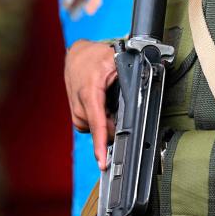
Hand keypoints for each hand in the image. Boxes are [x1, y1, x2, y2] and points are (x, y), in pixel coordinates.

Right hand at [64, 39, 117, 169]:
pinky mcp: (74, 111)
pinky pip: (87, 124)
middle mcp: (79, 102)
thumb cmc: (96, 57)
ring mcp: (75, 108)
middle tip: (121, 115)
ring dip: (104, 124)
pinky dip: (98, 121)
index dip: (100, 143)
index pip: (96, 122)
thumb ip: (128, 78)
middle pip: (96, 128)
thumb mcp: (116, 61)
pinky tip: (104, 108)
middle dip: (110, 128)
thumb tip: (140, 94)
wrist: (77, 55)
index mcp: (90, 91)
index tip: (103, 161)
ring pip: (92, 128)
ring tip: (112, 106)